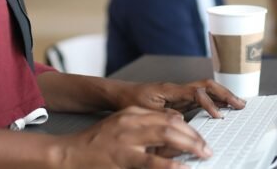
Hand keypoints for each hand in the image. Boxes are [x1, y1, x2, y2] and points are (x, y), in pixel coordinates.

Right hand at [60, 106, 210, 167]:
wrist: (70, 153)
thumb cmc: (96, 143)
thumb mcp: (121, 126)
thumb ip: (144, 127)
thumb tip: (173, 134)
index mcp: (132, 113)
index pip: (168, 116)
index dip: (188, 128)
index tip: (199, 137)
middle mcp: (132, 122)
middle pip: (172, 124)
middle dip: (193, 136)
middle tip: (206, 148)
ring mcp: (128, 140)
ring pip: (167, 137)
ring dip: (190, 145)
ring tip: (202, 154)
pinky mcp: (124, 158)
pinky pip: (152, 161)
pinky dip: (171, 165)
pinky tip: (183, 168)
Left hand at [117, 79, 245, 118]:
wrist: (121, 94)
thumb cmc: (130, 100)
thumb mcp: (145, 111)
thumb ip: (164, 115)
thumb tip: (182, 120)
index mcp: (170, 90)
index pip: (197, 92)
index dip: (209, 103)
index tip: (218, 116)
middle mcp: (178, 89)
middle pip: (207, 86)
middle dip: (225, 94)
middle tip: (240, 104)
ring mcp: (180, 93)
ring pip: (206, 90)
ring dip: (223, 96)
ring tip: (237, 105)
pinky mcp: (179, 99)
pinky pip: (201, 98)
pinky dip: (214, 102)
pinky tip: (222, 109)